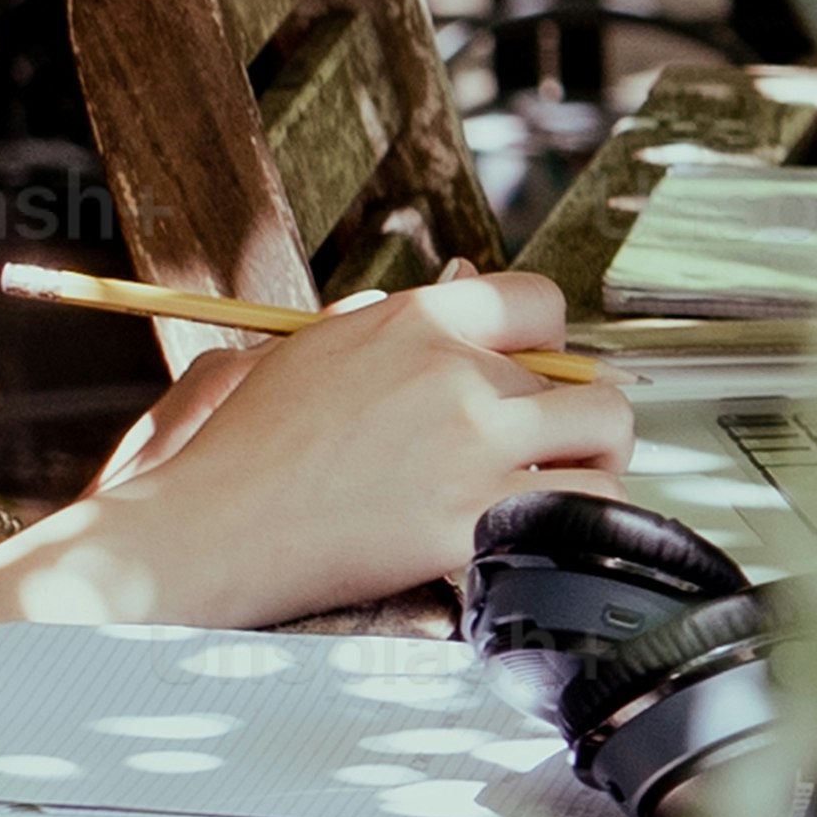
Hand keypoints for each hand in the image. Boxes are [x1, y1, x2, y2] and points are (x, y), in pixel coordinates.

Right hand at [73, 279, 634, 626]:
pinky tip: (554, 526)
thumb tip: (462, 288)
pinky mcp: (473, 519)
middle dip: (577, 416)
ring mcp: (471, 447)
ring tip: (572, 483)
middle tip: (559, 447)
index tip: (545, 376)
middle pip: (582, 379)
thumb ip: (394, 323)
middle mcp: (456, 375)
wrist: (211, 528)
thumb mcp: (315, 350)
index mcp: (418, 320)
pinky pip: (584, 507)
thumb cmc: (246, 448)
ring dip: (600, 462)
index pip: (542, 302)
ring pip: (606, 435)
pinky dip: (584, 518)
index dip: (554, 344)